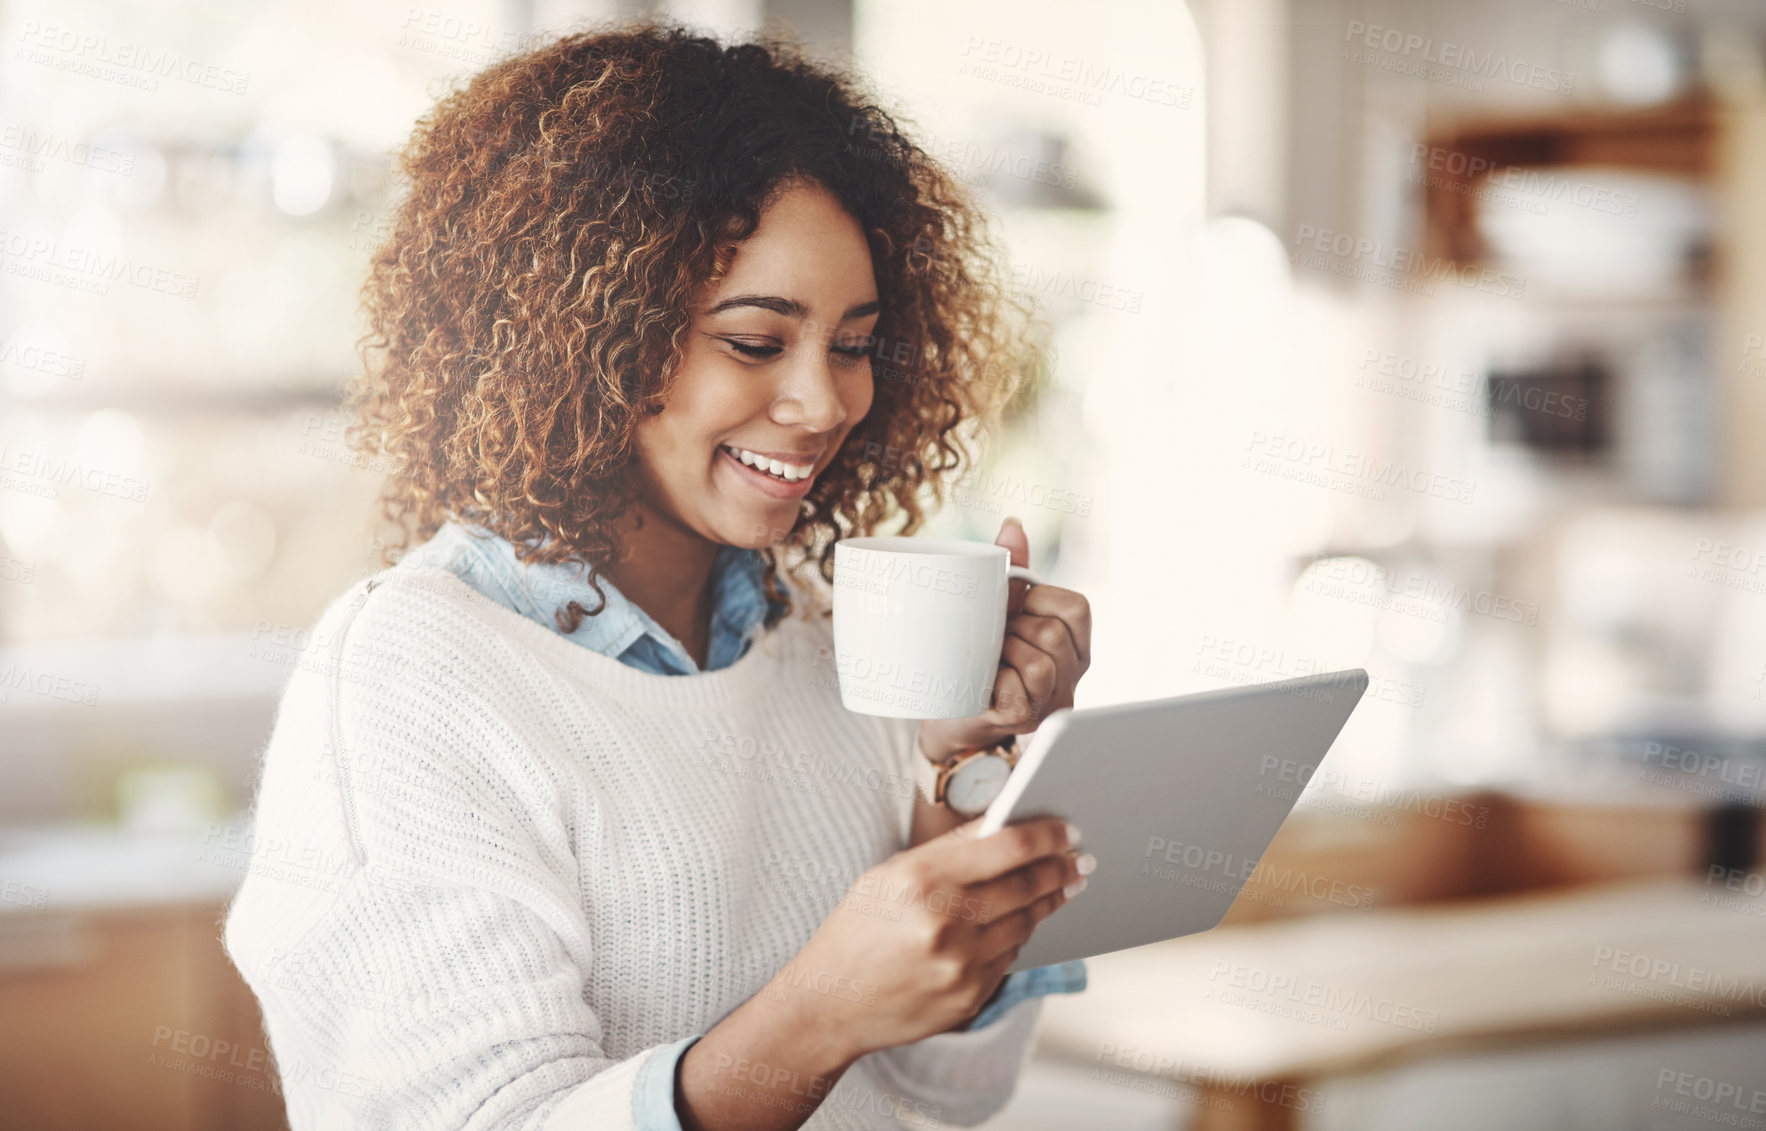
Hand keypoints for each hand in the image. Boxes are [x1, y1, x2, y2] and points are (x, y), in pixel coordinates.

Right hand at [775, 815, 1087, 1060]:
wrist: (829, 1005)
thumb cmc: (856, 931)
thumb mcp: (889, 875)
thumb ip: (947, 850)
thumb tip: (1000, 824)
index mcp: (921, 879)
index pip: (1008, 846)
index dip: (1047, 834)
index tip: (1067, 829)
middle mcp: (944, 922)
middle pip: (1027, 884)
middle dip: (1061, 867)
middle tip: (1080, 858)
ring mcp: (960, 964)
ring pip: (1026, 922)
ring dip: (1049, 900)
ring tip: (1065, 884)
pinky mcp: (970, 996)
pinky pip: (1011, 956)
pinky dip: (1021, 934)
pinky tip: (1023, 920)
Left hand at [918, 517, 1091, 761]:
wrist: (948, 704)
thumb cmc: (982, 652)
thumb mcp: (1000, 607)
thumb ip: (1012, 569)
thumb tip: (1013, 525)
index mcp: (1074, 640)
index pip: (1078, 608)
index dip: (1041, 601)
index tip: (1018, 610)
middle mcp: (1073, 671)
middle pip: (1053, 634)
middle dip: (1015, 630)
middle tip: (996, 640)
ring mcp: (1052, 699)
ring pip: (1039, 664)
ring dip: (1004, 655)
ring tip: (991, 661)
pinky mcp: (1025, 718)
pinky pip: (1018, 691)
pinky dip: (996, 681)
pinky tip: (986, 684)